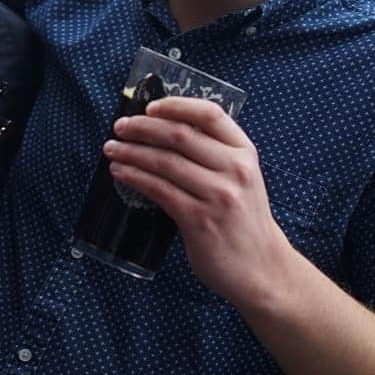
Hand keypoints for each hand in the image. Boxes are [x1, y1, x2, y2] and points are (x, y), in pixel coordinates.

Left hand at [105, 96, 291, 304]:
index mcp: (244, 152)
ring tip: (112, 149)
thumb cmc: (243, 219)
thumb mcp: (241, 177)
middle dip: (143, 127)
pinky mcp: (199, 220)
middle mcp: (234, 169)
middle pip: (180, 135)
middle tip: (120, 127)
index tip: (150, 107)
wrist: (262, 269)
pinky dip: (135, 177)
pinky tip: (121, 172)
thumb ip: (214, 154)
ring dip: (132, 152)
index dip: (176, 105)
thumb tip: (162, 131)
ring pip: (165, 161)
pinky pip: (159, 190)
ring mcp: (218, 195)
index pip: (209, 114)